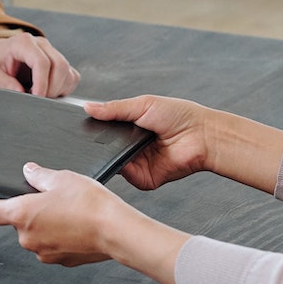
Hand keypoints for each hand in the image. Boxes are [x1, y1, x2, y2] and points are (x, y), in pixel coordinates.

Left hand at [0, 33, 79, 97]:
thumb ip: (3, 82)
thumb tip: (20, 92)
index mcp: (23, 43)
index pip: (41, 62)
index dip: (42, 82)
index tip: (37, 98)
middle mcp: (41, 44)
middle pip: (60, 65)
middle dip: (52, 88)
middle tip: (38, 99)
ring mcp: (52, 51)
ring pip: (67, 72)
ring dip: (58, 89)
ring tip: (39, 95)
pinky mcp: (59, 60)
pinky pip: (72, 76)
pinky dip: (64, 88)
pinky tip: (48, 92)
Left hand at [0, 164, 188, 283]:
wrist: (117, 231)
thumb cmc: (90, 204)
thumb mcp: (62, 178)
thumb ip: (39, 176)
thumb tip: (28, 172)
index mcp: (21, 215)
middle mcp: (28, 238)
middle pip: (16, 222)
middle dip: (28, 210)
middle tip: (49, 197)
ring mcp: (44, 252)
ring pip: (36, 234)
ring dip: (45, 223)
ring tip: (68, 210)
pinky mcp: (61, 261)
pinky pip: (53, 245)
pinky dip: (59, 235)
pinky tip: (76, 224)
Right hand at [85, 94, 282, 194]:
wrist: (202, 135)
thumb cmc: (180, 116)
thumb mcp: (142, 104)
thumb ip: (114, 108)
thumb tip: (88, 107)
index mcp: (131, 128)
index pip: (104, 131)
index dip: (94, 128)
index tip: (80, 123)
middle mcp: (132, 147)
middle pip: (105, 148)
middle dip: (98, 142)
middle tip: (93, 134)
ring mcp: (137, 164)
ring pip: (112, 162)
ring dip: (110, 154)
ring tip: (115, 142)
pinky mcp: (144, 179)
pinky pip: (125, 176)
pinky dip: (121, 168)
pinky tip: (124, 157)